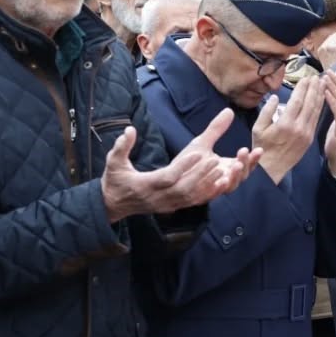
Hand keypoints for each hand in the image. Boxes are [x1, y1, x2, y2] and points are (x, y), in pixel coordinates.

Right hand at [102, 108, 258, 221]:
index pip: (167, 177)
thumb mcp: (113, 162)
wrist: (113, 205)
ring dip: (207, 184)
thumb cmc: (114, 180)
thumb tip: (129, 129)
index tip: (197, 154)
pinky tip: (220, 185)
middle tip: (216, 160)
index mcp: (144, 185)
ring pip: (191, 197)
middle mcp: (158, 198)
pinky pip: (193, 203)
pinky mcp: (173, 207)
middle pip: (184, 188)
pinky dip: (207, 195)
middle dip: (200, 175)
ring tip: (222, 170)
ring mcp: (167, 204)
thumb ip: (121, 146)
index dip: (183, 167)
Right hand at [252, 76, 325, 184]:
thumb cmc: (262, 147)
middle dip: (314, 88)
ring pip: (315, 111)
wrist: (272, 168)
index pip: (297, 100)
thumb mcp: (258, 128)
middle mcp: (298, 127)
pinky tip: (321, 99)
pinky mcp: (310, 138)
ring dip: (320, 96)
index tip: (306, 77)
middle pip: (309, 103)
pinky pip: (316, 119)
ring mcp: (306, 133)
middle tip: (317, 76)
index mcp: (285, 124)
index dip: (303, 88)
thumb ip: (267, 111)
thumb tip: (276, 97)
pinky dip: (319, 107)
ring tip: (322, 84)